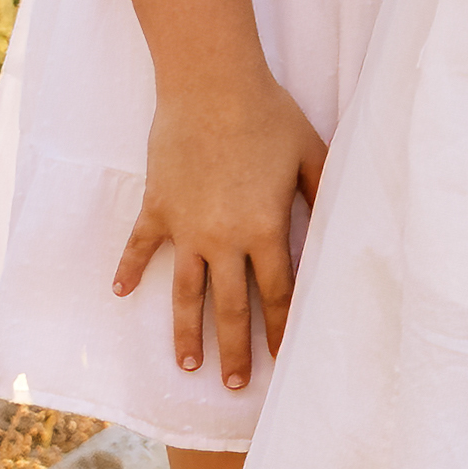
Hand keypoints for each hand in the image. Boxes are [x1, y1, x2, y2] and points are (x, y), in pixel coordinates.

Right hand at [131, 67, 325, 387]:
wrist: (210, 84)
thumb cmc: (268, 114)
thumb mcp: (311, 154)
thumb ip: (325, 194)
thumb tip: (346, 224)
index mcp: (266, 230)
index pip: (278, 295)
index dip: (281, 330)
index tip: (282, 358)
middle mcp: (223, 239)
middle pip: (229, 308)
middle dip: (234, 350)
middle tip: (236, 384)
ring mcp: (186, 227)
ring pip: (185, 293)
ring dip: (186, 331)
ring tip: (188, 365)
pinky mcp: (158, 207)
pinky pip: (140, 247)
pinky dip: (129, 270)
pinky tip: (122, 293)